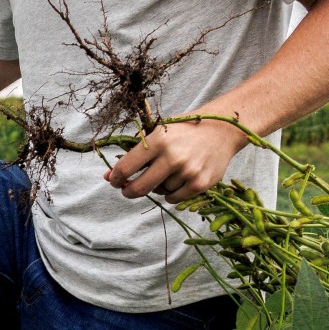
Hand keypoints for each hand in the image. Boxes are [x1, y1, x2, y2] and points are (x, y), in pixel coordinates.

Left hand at [104, 118, 245, 203]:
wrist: (221, 130)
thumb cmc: (183, 132)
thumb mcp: (158, 134)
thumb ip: (134, 155)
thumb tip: (107, 177)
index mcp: (158, 140)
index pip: (126, 167)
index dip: (115, 178)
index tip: (114, 181)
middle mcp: (172, 157)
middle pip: (139, 187)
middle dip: (128, 191)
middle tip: (128, 190)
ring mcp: (188, 171)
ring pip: (159, 192)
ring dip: (158, 187)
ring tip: (168, 172)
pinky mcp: (201, 183)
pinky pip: (174, 199)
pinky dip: (171, 194)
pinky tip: (177, 181)